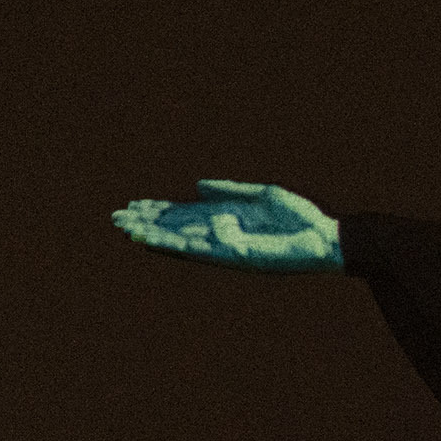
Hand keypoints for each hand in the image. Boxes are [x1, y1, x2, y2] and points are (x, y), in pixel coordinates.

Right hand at [111, 179, 342, 271]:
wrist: (324, 238)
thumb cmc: (300, 219)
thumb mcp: (263, 196)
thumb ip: (230, 191)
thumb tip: (198, 185)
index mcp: (227, 219)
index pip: (185, 215)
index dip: (159, 210)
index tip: (134, 206)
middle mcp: (222, 235)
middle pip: (176, 228)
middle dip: (148, 222)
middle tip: (117, 218)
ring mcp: (226, 247)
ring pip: (180, 240)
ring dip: (152, 234)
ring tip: (126, 229)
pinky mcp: (234, 256)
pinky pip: (199, 250)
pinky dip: (176, 244)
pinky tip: (155, 239)